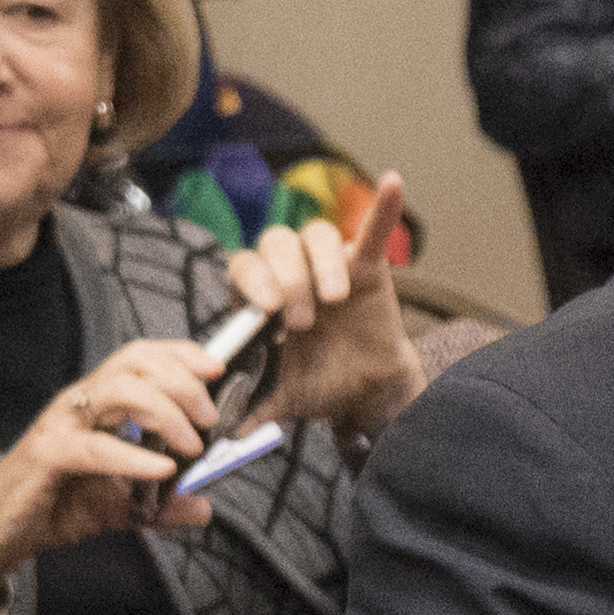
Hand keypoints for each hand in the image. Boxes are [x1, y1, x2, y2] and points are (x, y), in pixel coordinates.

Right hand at [0, 339, 217, 614]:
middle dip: (182, 380)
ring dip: (164, 410)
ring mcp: (61, 424)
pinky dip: (132, 456)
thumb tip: (204, 507)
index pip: (140, 357)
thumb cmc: (53, 505)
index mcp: (97, 403)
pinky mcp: (47, 454)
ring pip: (117, 390)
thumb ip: (163, 506)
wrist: (0, 533)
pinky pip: (94, 447)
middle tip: (212, 417)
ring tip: (193, 442)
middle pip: (134, 363)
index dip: (180, 354)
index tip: (217, 367)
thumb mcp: (121, 507)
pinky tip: (161, 470)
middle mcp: (79, 403)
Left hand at [232, 171, 424, 441]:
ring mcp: (327, 264)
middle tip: (301, 320)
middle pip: (276, 243)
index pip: (244, 268)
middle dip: (287, 278)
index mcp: (260, 297)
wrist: (363, 392)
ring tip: (333, 300)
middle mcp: (290, 270)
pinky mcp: (367, 265)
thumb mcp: (280, 399)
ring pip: (316, 234)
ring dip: (321, 264)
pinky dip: (383, 206)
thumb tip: (220, 432)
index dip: (253, 281)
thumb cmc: (317, 384)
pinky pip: (373, 228)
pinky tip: (393, 182)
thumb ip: (250, 408)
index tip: (266, 311)